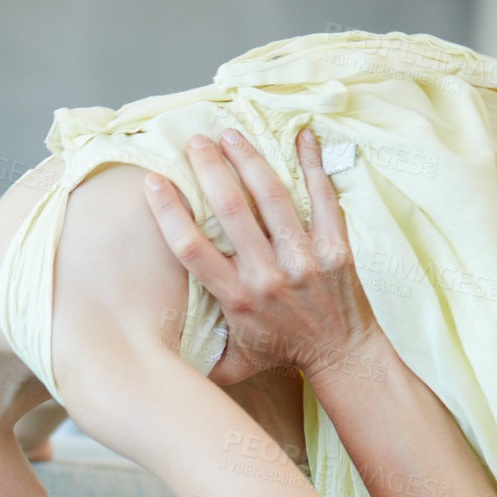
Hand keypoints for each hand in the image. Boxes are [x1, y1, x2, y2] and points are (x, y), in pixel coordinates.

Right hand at [144, 128, 382, 388]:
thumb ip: (199, 357)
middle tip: (195, 141)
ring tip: (230, 133)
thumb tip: (153, 354)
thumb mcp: (235, 363)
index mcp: (237, 299)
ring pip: (272, 197)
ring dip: (249, 159)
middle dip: (210, 170)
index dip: (170, 212)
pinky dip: (313, 165)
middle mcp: (268, 276)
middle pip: (231, 211)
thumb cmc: (282, 352)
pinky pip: (323, 198)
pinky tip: (302, 136)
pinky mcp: (335, 248)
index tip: (154, 182)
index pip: (193, 249)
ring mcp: (304, 259)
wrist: (342, 355)